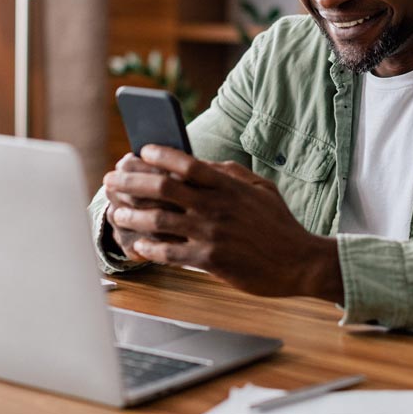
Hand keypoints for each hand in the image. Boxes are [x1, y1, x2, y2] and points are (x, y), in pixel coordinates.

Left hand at [102, 145, 342, 301]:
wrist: (300, 262)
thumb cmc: (280, 224)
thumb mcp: (261, 187)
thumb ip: (230, 173)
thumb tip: (201, 163)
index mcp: (229, 185)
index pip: (186, 162)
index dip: (158, 154)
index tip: (139, 151)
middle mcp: (216, 206)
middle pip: (163, 187)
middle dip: (131, 180)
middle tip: (112, 179)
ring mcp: (212, 233)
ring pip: (159, 219)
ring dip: (132, 213)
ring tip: (115, 211)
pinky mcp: (210, 260)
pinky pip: (169, 252)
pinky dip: (149, 247)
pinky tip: (137, 244)